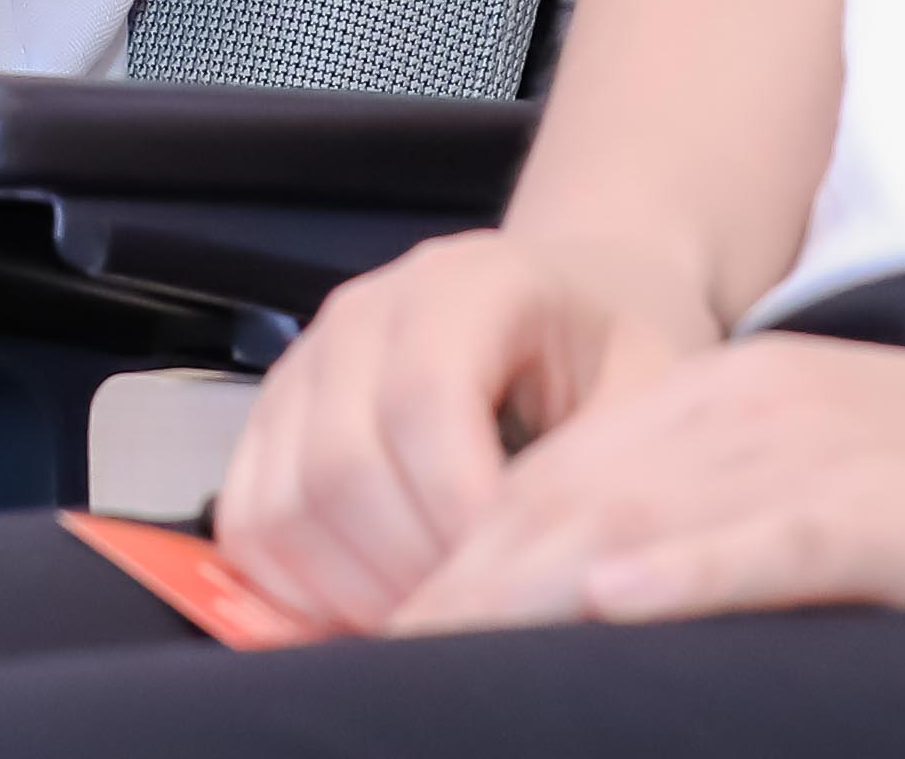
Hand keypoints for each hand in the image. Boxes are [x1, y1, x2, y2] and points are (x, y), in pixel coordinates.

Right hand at [207, 223, 716, 634]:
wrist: (581, 291)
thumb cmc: (623, 342)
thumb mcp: (658, 386)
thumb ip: (610, 472)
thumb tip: (569, 582)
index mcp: (469, 282)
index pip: (423, 402)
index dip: (457, 511)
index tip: (512, 579)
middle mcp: (366, 311)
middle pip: (339, 465)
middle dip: (407, 570)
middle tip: (474, 622)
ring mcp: (308, 360)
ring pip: (280, 502)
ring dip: (348, 590)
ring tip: (431, 619)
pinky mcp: (276, 413)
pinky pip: (247, 516)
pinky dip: (293, 586)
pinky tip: (370, 607)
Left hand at [388, 314, 904, 633]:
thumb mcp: (829, 490)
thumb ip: (715, 531)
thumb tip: (601, 611)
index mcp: (721, 405)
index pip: (547, 483)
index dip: (451, 563)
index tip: (372, 636)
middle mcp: (740, 412)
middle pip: (554, 499)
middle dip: (446, 589)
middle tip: (354, 668)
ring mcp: (808, 452)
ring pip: (628, 516)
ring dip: (517, 589)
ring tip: (423, 654)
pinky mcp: (883, 508)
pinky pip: (760, 537)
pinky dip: (681, 570)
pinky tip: (610, 602)